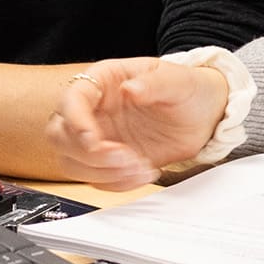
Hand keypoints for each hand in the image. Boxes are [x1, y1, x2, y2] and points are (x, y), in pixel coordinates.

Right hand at [44, 58, 230, 188]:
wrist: (203, 114)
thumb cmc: (187, 89)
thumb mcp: (177, 81)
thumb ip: (153, 83)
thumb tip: (129, 89)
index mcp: (103, 80)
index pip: (72, 98)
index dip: (75, 120)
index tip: (92, 139)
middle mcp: (94, 109)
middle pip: (60, 135)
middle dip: (87, 153)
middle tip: (123, 157)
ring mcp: (99, 137)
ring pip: (71, 162)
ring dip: (100, 172)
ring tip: (137, 168)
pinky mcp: (108, 161)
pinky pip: (95, 179)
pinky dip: (115, 183)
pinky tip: (141, 174)